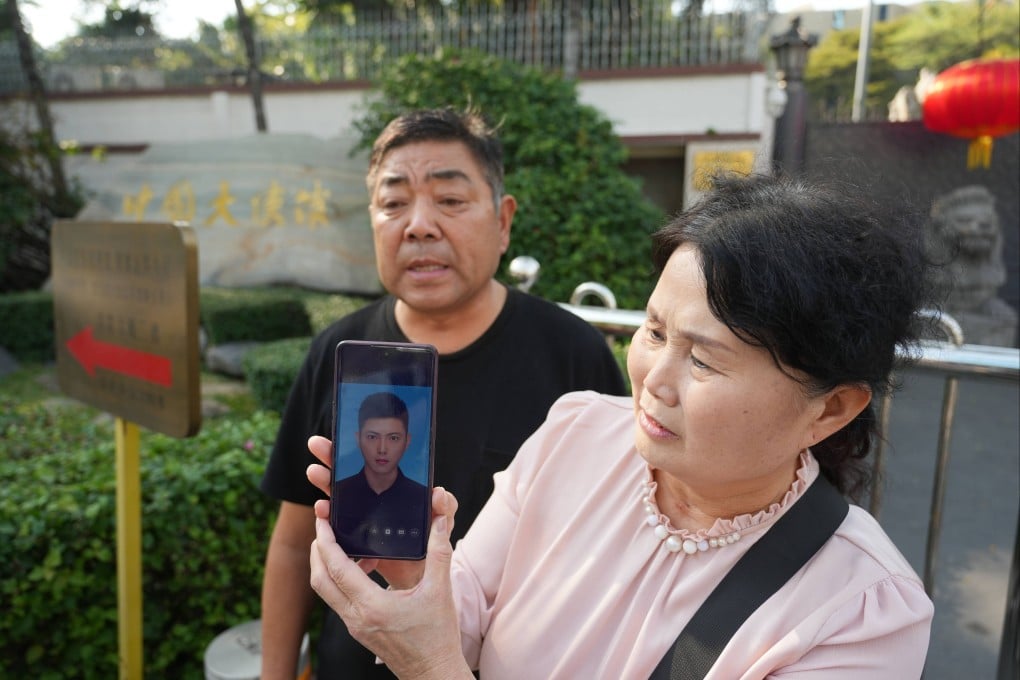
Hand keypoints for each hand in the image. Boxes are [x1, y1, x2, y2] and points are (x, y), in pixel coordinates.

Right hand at [305, 435, 444, 584]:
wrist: (423, 574)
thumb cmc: (432, 542)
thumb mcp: (442, 520)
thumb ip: (445, 506)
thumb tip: (438, 493)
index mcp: (391, 489)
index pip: (369, 465)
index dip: (354, 452)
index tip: (342, 438)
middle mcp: (371, 501)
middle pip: (347, 477)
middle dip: (330, 459)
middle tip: (317, 445)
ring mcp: (361, 520)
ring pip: (337, 500)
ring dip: (325, 489)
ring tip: (317, 479)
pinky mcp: (355, 542)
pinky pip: (338, 531)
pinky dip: (329, 523)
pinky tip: (325, 513)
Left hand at [309, 483, 470, 678]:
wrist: (433, 672)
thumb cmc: (437, 637)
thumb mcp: (440, 591)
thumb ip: (438, 553)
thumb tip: (440, 522)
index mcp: (372, 606)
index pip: (337, 568)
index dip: (326, 541)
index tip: (322, 521)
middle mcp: (357, 618)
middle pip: (320, 580)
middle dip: (317, 550)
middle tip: (323, 527)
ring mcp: (355, 626)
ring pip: (326, 591)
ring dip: (327, 565)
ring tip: (345, 544)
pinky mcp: (358, 630)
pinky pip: (338, 600)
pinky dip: (340, 580)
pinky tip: (363, 568)